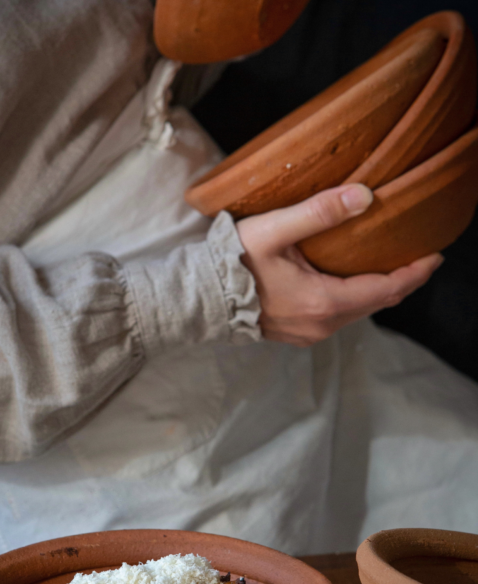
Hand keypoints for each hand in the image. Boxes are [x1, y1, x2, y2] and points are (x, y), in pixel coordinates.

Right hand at [237, 184, 443, 345]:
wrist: (200, 299)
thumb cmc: (232, 264)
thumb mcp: (275, 231)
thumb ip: (319, 213)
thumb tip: (364, 196)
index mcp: (324, 302)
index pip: (386, 289)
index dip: (415, 272)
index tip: (436, 254)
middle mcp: (322, 325)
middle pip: (377, 303)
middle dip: (402, 281)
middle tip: (419, 256)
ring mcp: (310, 333)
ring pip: (359, 312)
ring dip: (378, 290)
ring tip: (391, 265)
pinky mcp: (298, 334)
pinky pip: (338, 317)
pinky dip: (355, 299)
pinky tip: (353, 281)